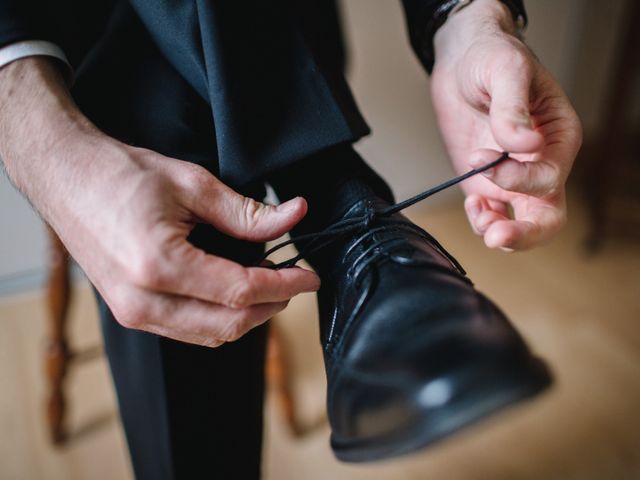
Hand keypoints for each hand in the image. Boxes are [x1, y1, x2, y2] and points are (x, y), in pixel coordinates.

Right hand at [0, 58, 319, 346]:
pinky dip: (219, 318)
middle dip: (271, 305)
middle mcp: (142, 300)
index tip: (309, 276)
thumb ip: (246, 212)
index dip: (284, 286)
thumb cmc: (119, 174)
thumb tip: (294, 216)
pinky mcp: (129, 312)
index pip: (241, 292)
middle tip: (293, 279)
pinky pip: (187, 330)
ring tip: (268, 284)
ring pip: (209, 335)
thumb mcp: (191, 184)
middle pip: (228, 325)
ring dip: (247, 316)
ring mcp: (132, 312)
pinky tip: (233, 293)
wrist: (65, 177)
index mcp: (158, 265)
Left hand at [430, 0, 581, 250]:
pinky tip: (472, 205)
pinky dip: (481, 220)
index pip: (549, 177)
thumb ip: (514, 109)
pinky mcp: (486, 183)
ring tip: (477, 214)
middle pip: (547, 216)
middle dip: (525, 233)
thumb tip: (525, 145)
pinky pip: (491, 215)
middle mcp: (540, 163)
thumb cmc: (491, 58)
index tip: (484, 159)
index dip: (518, 179)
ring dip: (498, 230)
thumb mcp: (505, 71)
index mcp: (558, 138)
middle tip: (497, 236)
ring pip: (521, 223)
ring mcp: (513, 177)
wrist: (462, 63)